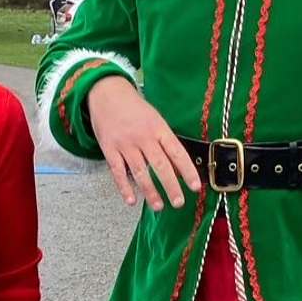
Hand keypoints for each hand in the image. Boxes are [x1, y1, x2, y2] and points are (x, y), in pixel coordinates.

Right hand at [87, 76, 200, 209]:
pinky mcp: (109, 149)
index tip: (195, 186)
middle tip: (178, 202)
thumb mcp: (155, 119)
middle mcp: (143, 136)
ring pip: (140, 171)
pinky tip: (132, 200)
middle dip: (171, 186)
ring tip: (158, 206)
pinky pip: (117, 171)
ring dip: (150, 191)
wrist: (106, 93)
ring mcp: (125, 143)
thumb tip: (178, 168)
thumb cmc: (134, 109)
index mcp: (158, 128)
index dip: (187, 171)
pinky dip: (124, 187)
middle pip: (160, 165)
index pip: (177, 152)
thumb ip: (165, 142)